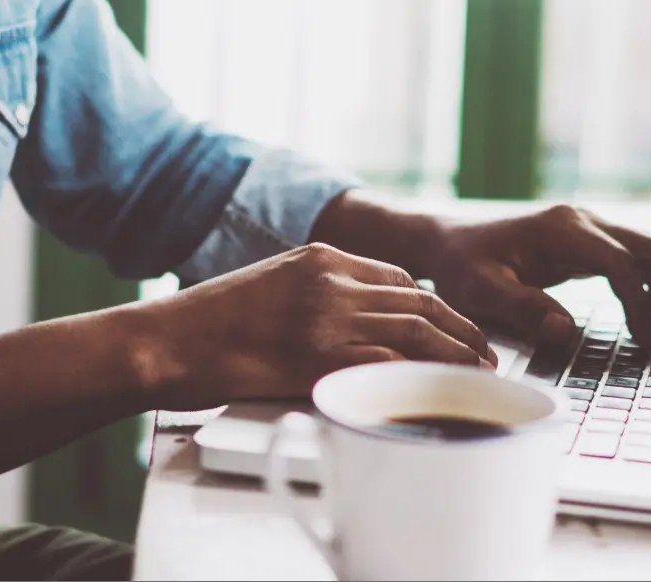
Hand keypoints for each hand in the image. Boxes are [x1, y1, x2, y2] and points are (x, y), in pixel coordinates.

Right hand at [143, 243, 495, 411]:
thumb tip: (348, 329)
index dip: (436, 307)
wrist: (165, 342)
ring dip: (457, 356)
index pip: (398, 279)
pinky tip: (440, 395)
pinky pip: (389, 365)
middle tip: (486, 356)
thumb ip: (312, 299)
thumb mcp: (267, 290)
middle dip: (462, 331)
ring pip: (417, 332)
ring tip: (479, 377)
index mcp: (318, 257)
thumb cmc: (204, 327)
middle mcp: (331, 280)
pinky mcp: (320, 357)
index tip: (454, 328)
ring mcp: (328, 317)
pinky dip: (424, 380)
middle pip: (420, 303)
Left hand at [311, 193, 650, 351]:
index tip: (644, 342)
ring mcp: (588, 228)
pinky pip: (636, 260)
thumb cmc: (459, 265)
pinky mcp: (587, 243)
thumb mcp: (480, 291)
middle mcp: (583, 221)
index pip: (621, 264)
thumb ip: (523, 308)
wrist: (444, 241)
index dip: (640, 305)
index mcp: (561, 229)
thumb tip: (565, 332)